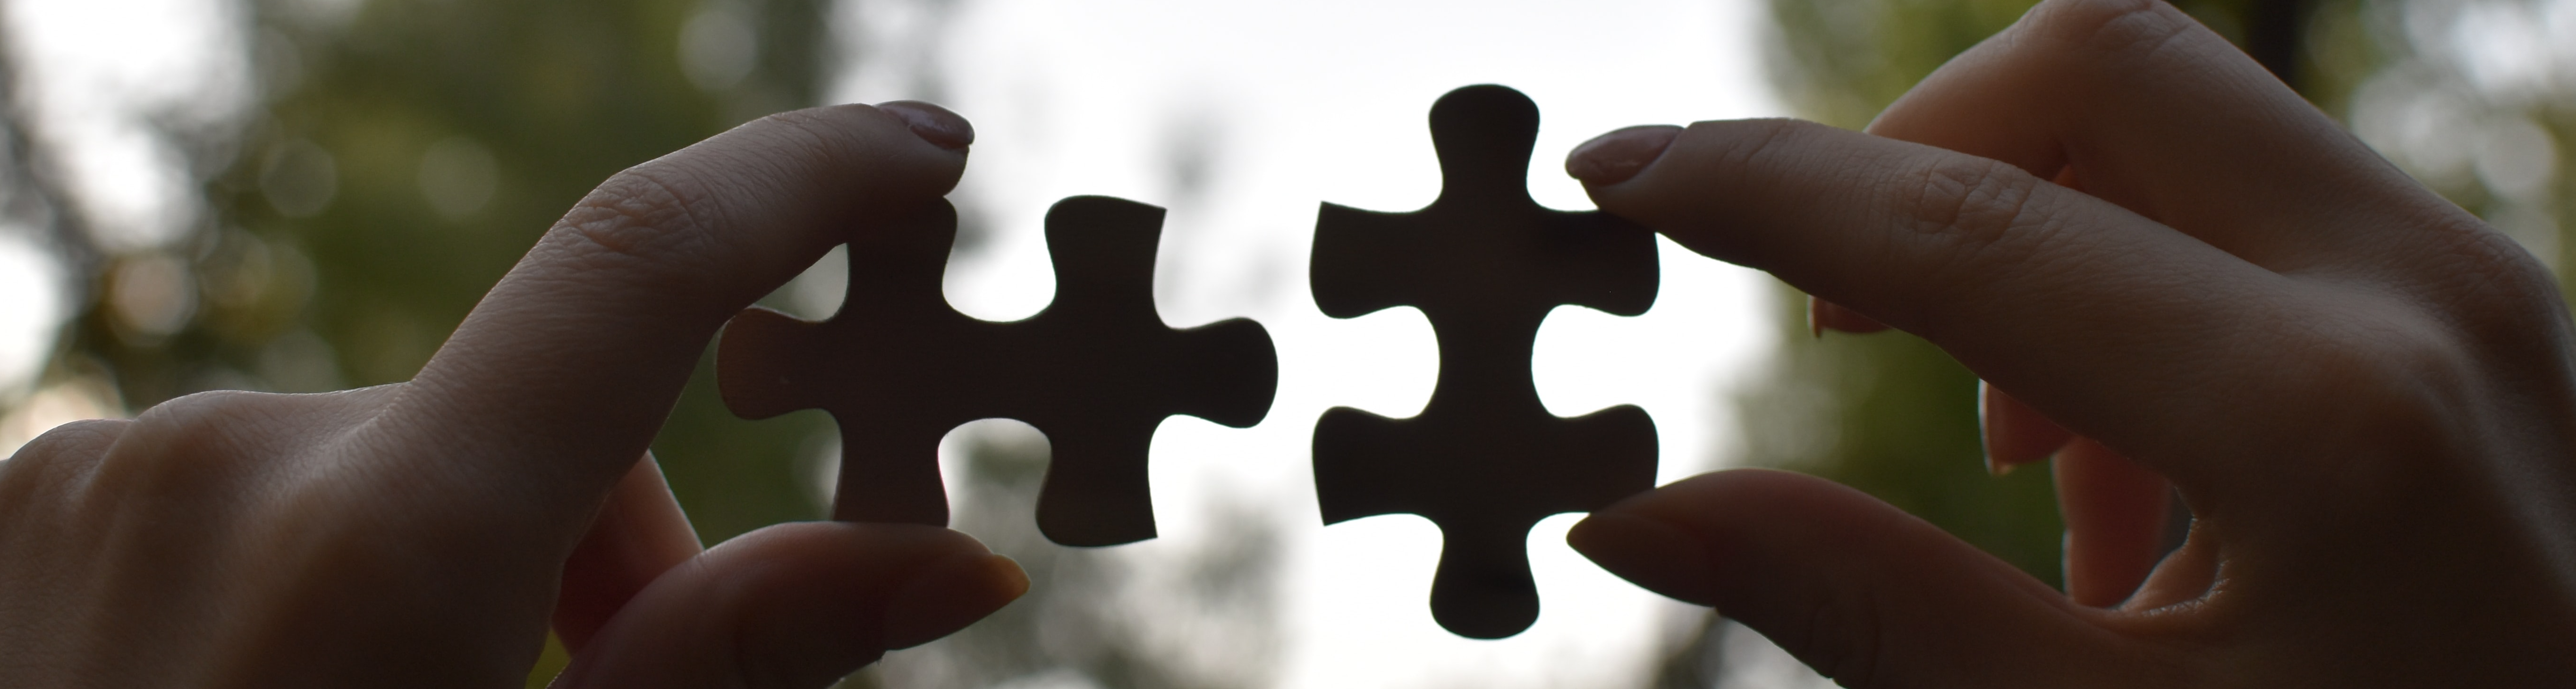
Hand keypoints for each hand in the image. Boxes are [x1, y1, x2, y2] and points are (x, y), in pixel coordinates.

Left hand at [0, 102, 1025, 687]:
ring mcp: (101, 473)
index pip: (637, 268)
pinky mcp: (25, 498)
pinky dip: (313, 575)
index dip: (801, 183)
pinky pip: (251, 490)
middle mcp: (227, 460)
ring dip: (448, 571)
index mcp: (385, 546)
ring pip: (386, 465)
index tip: (917, 149)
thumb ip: (739, 661)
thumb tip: (962, 567)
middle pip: (523, 432)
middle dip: (606, 552)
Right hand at [1562, 0, 2575, 684]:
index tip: (1618, 172)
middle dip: (1914, 154)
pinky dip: (2149, 300)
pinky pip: (2276, 219)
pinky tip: (2138, 505)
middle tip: (1834, 312)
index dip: (1757, 188)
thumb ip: (1872, 613)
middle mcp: (2424, 298)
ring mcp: (2483, 293)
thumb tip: (1640, 522)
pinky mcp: (2494, 323)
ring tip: (2028, 481)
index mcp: (2326, 421)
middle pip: (2098, 65)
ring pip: (2189, 130)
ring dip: (2040, 245)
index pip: (1964, 227)